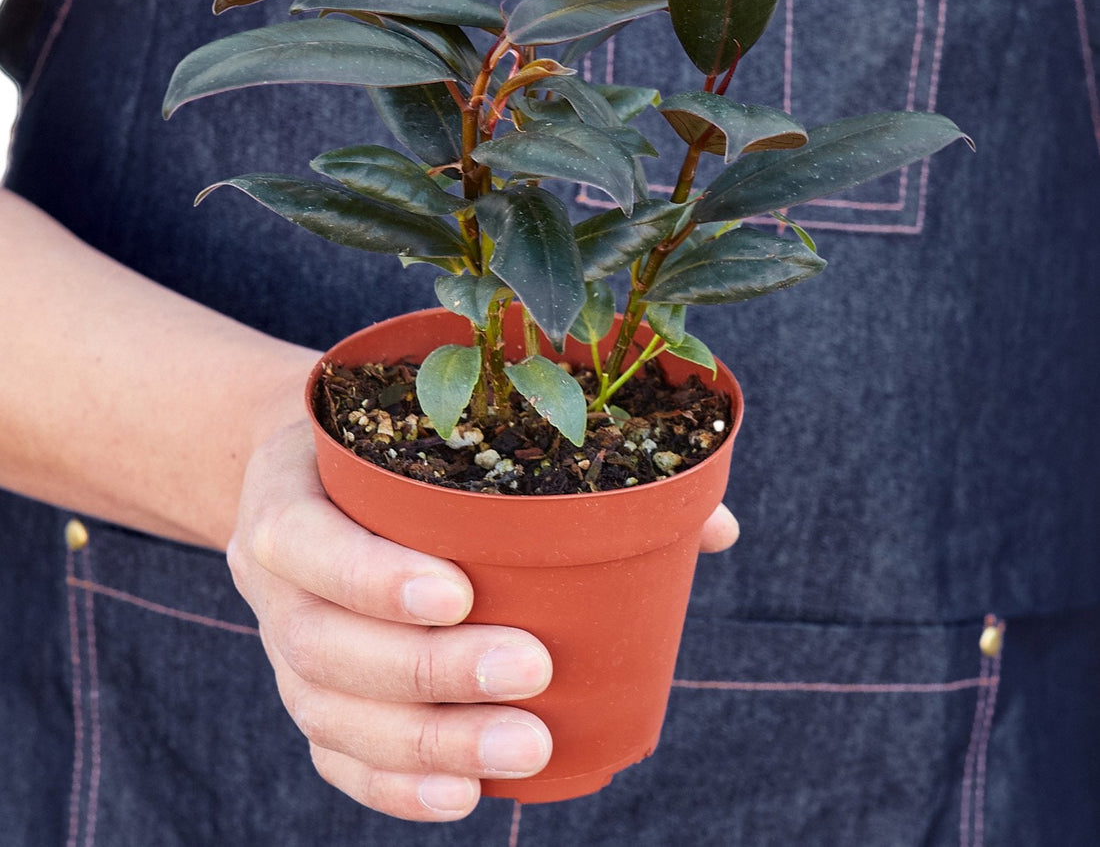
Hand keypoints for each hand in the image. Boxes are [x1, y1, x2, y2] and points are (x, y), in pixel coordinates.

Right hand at [228, 420, 738, 821]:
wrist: (298, 473)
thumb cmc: (391, 446)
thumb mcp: (436, 423)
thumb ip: (558, 460)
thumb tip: (711, 524)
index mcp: (290, 492)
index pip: (307, 540)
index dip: (374, 576)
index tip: (463, 593)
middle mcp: (272, 579)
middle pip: (326, 644)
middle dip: (430, 670)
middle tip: (532, 671)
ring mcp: (282, 643)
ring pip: (331, 711)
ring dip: (427, 741)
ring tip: (525, 746)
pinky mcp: (306, 693)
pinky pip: (332, 754)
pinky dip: (393, 785)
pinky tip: (465, 796)